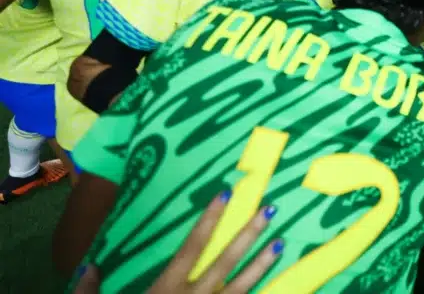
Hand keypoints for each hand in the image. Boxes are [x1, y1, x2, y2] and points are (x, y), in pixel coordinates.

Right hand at [72, 192, 282, 293]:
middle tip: (269, 210)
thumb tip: (89, 266)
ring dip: (261, 266)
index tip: (226, 194)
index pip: (190, 248)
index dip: (208, 220)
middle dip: (247, 236)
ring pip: (239, 288)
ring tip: (281, 244)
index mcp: (164, 291)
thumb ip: (89, 293)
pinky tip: (280, 289)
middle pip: (224, 262)